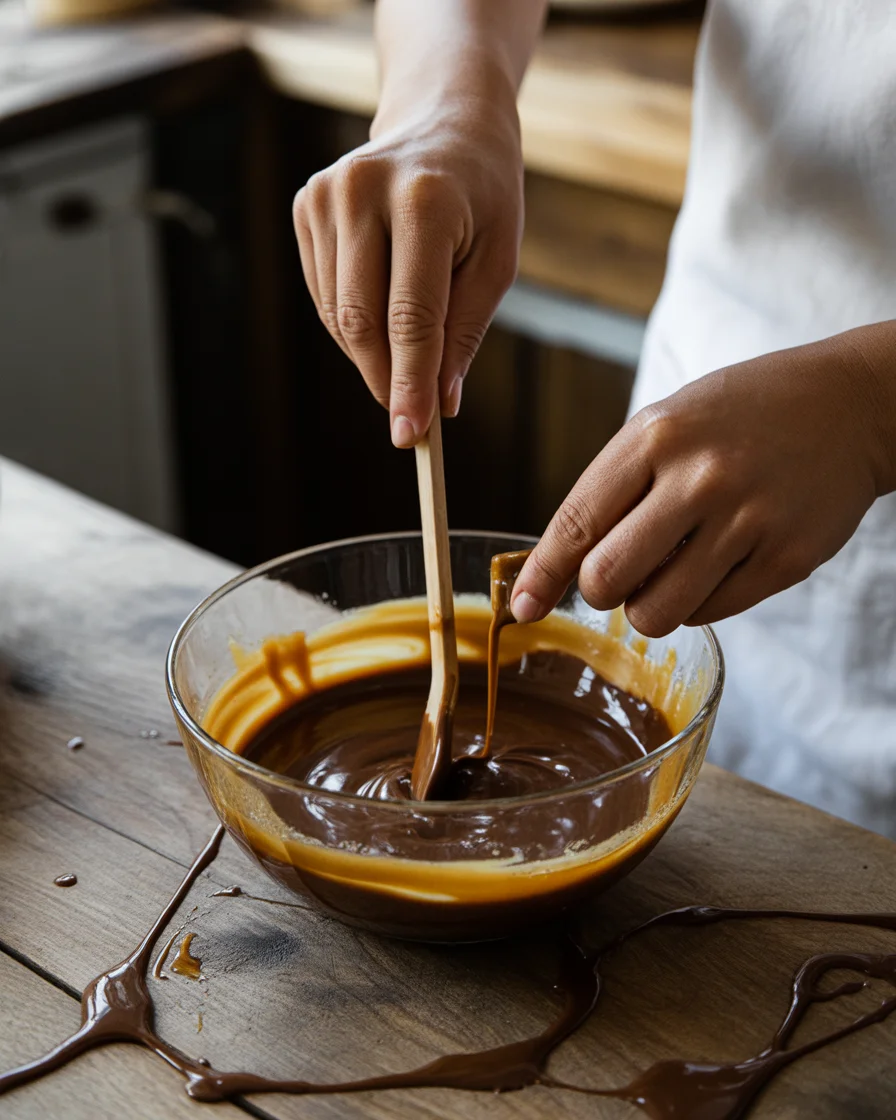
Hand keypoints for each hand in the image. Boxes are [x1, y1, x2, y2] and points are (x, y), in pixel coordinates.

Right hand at [293, 95, 522, 447]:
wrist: (446, 121)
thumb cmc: (483, 196)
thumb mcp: (496, 262)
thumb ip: (463, 333)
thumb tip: (437, 405)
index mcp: (425, 200)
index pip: (411, 315)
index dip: (409, 382)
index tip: (412, 435)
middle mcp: (363, 190)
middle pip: (362, 320)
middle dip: (386, 379)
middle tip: (409, 417)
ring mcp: (325, 195)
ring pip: (338, 315)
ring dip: (370, 355)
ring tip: (407, 353)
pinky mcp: (305, 206)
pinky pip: (324, 296)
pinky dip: (352, 325)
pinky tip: (382, 313)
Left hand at [511, 330, 895, 635]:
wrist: (849, 406)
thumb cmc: (739, 416)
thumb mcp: (667, 424)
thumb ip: (614, 488)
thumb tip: (561, 567)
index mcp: (656, 436)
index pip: (576, 523)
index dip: (541, 574)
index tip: (521, 607)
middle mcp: (699, 478)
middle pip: (606, 579)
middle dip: (598, 590)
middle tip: (618, 572)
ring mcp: (747, 522)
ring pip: (654, 612)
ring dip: (645, 606)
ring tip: (667, 570)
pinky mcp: (786, 560)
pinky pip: (708, 614)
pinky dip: (695, 603)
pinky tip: (714, 565)